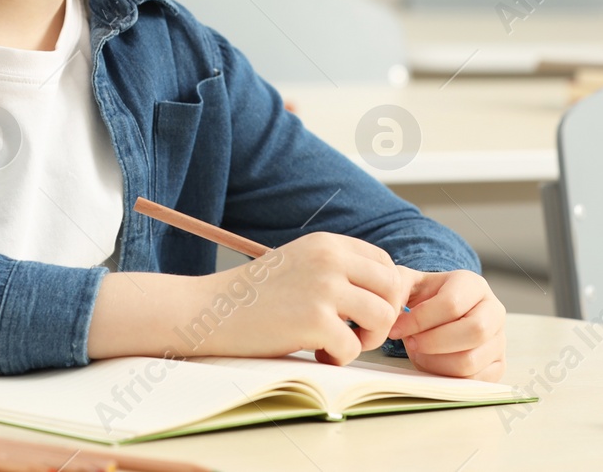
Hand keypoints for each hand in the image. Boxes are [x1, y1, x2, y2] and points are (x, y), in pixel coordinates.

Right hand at [192, 232, 413, 366]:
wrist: (209, 310)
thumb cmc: (255, 295)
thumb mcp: (301, 264)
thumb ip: (339, 270)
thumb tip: (391, 293)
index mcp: (328, 243)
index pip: (386, 263)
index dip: (384, 293)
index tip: (365, 313)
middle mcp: (330, 258)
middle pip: (393, 288)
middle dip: (383, 317)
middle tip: (356, 333)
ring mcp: (324, 287)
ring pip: (382, 317)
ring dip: (367, 339)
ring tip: (338, 343)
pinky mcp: (314, 320)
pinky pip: (353, 347)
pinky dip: (339, 358)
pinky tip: (316, 354)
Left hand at [386, 268, 506, 380]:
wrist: (443, 314)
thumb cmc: (426, 299)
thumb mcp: (409, 283)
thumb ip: (397, 287)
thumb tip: (391, 309)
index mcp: (474, 285)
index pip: (452, 304)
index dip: (420, 320)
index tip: (397, 329)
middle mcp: (494, 310)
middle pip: (473, 331)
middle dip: (433, 343)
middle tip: (411, 343)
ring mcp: (499, 340)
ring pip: (472, 360)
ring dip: (437, 362)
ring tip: (420, 353)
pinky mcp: (498, 365)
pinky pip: (475, 381)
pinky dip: (448, 377)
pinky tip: (433, 364)